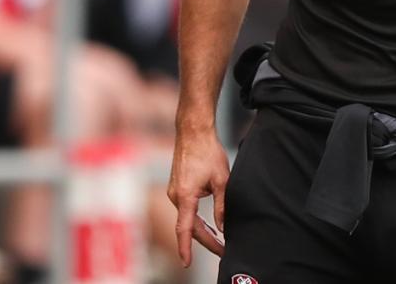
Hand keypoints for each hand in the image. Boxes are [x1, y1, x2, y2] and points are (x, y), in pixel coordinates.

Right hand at [167, 126, 228, 265]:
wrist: (193, 132)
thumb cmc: (208, 152)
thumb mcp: (222, 180)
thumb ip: (222, 206)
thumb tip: (222, 227)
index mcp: (185, 196)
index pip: (185, 229)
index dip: (185, 248)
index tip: (186, 263)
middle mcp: (175, 196)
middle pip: (188, 227)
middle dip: (205, 241)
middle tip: (222, 251)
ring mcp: (174, 192)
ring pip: (187, 218)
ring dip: (201, 230)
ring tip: (218, 242)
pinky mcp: (176, 187)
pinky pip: (185, 209)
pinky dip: (195, 219)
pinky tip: (207, 225)